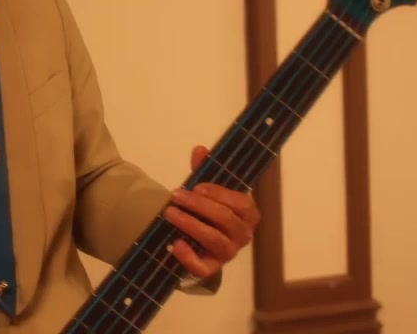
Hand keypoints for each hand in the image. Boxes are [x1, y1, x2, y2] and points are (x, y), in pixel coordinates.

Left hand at [162, 146, 260, 279]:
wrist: (201, 243)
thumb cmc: (209, 212)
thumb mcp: (207, 191)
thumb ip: (203, 171)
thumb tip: (200, 149)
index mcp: (247, 214)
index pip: (241, 202)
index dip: (218, 193)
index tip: (195, 187)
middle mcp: (243, 234)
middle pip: (225, 218)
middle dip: (198, 205)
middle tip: (175, 195)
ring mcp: (228, 253)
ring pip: (214, 239)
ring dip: (190, 224)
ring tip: (169, 213)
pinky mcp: (211, 268)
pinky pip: (203, 267)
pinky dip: (188, 257)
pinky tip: (174, 244)